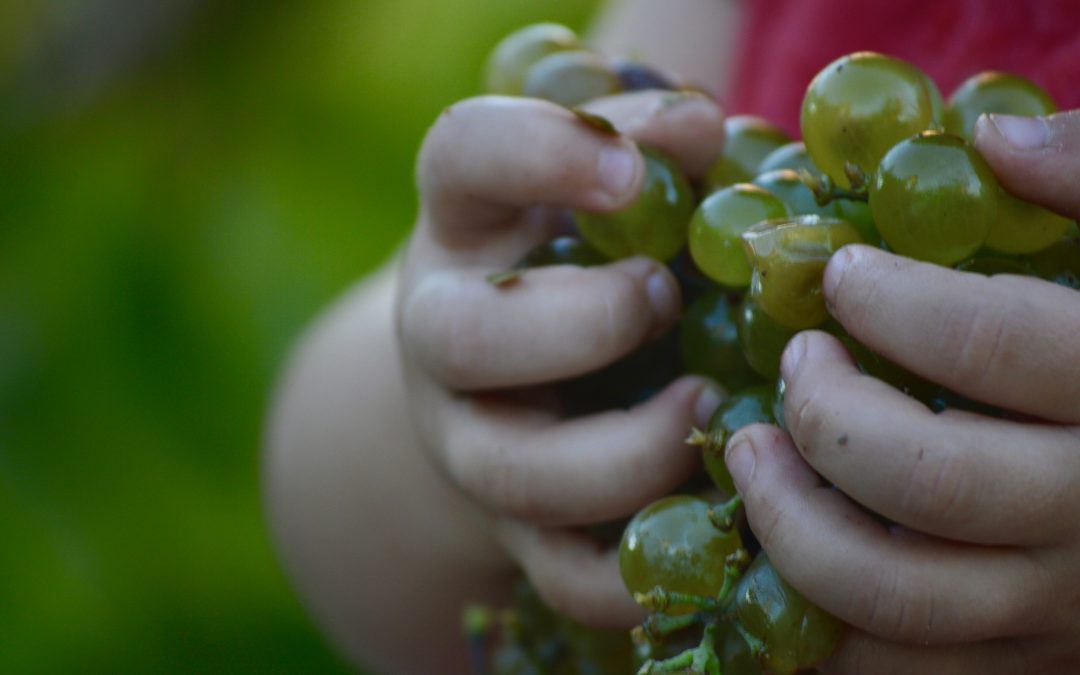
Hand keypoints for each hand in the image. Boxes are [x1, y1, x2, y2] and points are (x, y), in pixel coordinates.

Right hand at [398, 89, 725, 626]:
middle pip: (465, 336)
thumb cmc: (583, 256)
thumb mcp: (601, 189)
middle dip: (585, 322)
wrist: (516, 377)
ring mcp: (473, 440)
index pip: (462, 157)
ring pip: (514, 474)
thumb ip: (649, 149)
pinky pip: (566, 577)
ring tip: (704, 406)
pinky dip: (643, 570)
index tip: (634, 170)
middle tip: (664, 297)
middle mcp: (447, 334)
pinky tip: (713, 520)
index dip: (542, 154)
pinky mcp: (519, 528)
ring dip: (628, 450)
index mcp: (468, 224)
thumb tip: (701, 131)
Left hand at [728, 110, 1079, 671]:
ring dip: (791, 526)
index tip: (839, 275)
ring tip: (751, 457)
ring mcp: (1059, 607)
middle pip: (927, 479)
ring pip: (898, 597)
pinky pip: (900, 669)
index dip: (893, 303)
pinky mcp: (1026, 660)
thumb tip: (987, 140)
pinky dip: (814, 620)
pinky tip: (776, 547)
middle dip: (826, 413)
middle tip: (793, 365)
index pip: (994, 346)